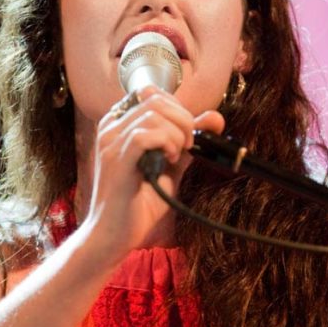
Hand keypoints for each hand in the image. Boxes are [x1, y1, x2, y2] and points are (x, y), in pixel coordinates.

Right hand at [85, 87, 223, 257]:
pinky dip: (166, 143)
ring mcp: (110, 142)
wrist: (115, 234)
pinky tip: (168, 160)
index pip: (152, 92)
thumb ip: (189, 140)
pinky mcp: (117, 160)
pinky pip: (146, 134)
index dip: (177, 108)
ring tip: (175, 156)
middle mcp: (110, 127)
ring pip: (154, 113)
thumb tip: (216, 118)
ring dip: (176, 133)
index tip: (185, 135)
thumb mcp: (170, 165)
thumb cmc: (139, 202)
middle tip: (187, 147)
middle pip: (156, 98)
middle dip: (182, 120)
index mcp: (118, 124)